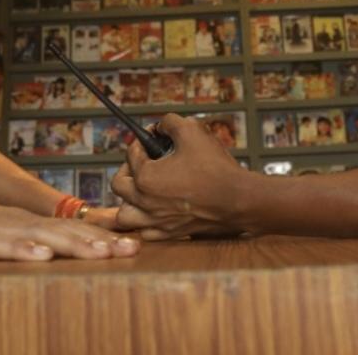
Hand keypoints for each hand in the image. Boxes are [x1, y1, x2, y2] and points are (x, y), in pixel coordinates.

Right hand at [0, 178, 140, 267]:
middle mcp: (6, 224)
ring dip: (73, 245)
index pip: (63, 232)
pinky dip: (22, 250)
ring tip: (105, 254)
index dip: (97, 240)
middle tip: (135, 250)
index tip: (130, 248)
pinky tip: (42, 256)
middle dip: (99, 243)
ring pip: (37, 237)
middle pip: (61, 233)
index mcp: (12, 225)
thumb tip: (27, 266)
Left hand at [110, 113, 249, 238]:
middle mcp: (145, 202)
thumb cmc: (216, 168)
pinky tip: (157, 210)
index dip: (142, 140)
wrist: (238, 200)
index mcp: (145, 178)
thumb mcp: (192, 131)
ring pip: (125, 216)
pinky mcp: (171, 234)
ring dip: (129, 201)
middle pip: (118, 185)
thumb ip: (171, 123)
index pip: (131, 153)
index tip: (153, 136)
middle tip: (143, 161)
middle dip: (128, 168)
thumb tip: (161, 125)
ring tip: (142, 190)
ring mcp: (157, 221)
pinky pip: (146, 232)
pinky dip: (146, 222)